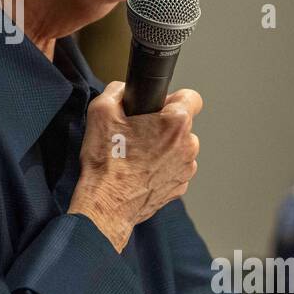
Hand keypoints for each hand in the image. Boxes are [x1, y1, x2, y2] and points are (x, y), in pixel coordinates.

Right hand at [67, 81, 200, 252]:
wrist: (106, 204)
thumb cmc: (106, 160)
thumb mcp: (101, 111)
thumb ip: (117, 90)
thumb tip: (125, 89)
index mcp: (175, 123)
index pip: (192, 97)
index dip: (172, 99)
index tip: (159, 107)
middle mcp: (188, 145)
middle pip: (182, 125)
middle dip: (163, 126)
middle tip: (137, 134)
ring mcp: (186, 169)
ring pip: (179, 148)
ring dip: (163, 148)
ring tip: (136, 156)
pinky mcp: (180, 188)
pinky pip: (174, 169)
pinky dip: (161, 169)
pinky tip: (140, 172)